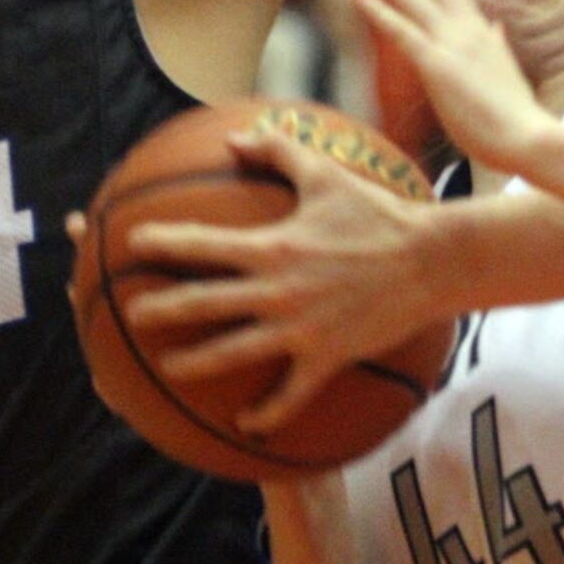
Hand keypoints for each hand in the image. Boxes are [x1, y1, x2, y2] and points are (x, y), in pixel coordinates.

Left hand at [124, 127, 451, 430]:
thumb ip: (278, 152)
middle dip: (161, 310)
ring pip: (233, 352)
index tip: (134, 243)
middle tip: (132, 315)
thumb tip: (236, 138)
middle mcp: (278, 290)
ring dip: (195, 362)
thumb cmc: (379, 213)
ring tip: (168, 368)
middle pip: (203, 303)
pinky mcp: (326, 356)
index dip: (163, 242)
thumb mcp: (327, 174)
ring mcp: (300, 328)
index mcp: (273, 246)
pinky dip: (266, 413)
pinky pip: (290, 394)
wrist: (431, 260)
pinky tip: (245, 425)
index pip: (203, 243)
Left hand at [355, 0, 554, 174]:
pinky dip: (380, 11)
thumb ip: (497, 47)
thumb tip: (496, 28)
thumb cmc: (517, 117)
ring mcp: (453, 44)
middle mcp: (467, 29)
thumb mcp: (506, 73)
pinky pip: (404, 32)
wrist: (530, 139)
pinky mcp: (439, 66)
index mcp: (481, 31)